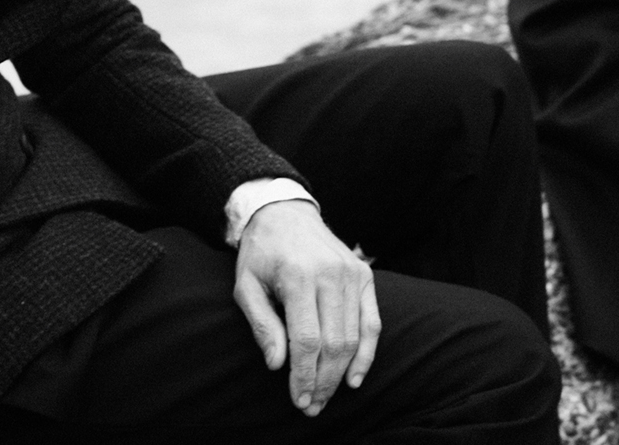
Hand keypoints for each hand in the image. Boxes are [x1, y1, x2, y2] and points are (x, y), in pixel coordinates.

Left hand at [232, 199, 379, 416]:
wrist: (286, 213)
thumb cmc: (262, 254)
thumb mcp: (246, 286)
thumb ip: (261, 324)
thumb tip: (277, 365)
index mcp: (299, 276)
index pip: (306, 339)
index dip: (303, 375)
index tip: (297, 400)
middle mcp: (330, 274)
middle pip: (334, 343)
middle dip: (323, 382)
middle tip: (310, 406)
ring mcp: (352, 274)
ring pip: (354, 337)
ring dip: (342, 374)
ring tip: (326, 397)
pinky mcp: (365, 275)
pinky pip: (372, 322)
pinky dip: (367, 353)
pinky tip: (355, 377)